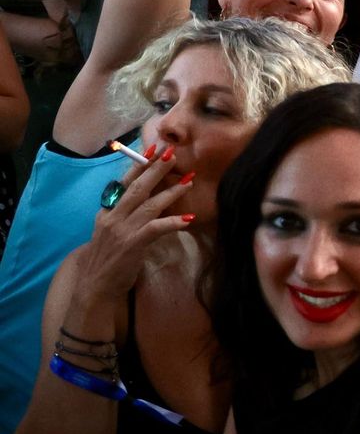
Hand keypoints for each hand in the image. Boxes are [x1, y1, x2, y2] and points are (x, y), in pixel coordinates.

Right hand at [74, 148, 192, 306]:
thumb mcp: (111, 231)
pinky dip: (173, 222)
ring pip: (149, 205)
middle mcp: (113, 217)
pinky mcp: (133, 245)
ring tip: (189, 179)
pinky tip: (188, 219)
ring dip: (171, 192)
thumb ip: (124, 214)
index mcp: (107, 211)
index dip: (138, 165)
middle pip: (137, 188)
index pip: (123, 182)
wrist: (94, 285)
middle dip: (156, 169)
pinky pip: (156, 229)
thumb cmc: (108, 257)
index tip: (152, 148)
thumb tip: (144, 197)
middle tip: (173, 154)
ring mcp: (122, 230)